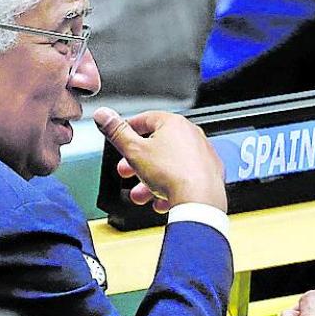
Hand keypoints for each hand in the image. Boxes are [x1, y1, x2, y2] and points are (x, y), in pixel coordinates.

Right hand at [93, 108, 226, 213]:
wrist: (199, 200)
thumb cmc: (172, 174)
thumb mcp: (134, 151)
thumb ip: (116, 132)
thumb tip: (104, 114)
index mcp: (174, 123)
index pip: (145, 119)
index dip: (128, 129)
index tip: (119, 137)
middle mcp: (192, 135)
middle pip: (157, 147)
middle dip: (137, 162)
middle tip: (125, 171)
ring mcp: (203, 155)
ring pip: (169, 166)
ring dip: (150, 181)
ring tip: (140, 194)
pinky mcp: (210, 174)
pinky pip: (184, 178)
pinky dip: (170, 188)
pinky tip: (160, 201)